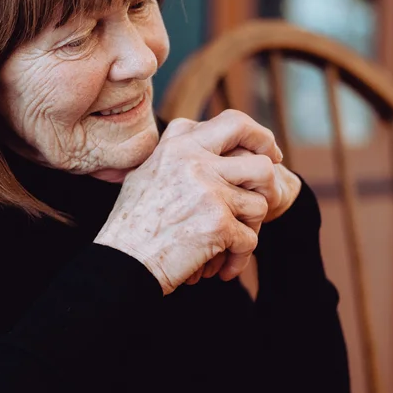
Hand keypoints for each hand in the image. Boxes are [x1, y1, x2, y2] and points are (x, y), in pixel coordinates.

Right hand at [94, 110, 282, 293]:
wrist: (120, 262)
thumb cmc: (130, 224)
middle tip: (270, 192)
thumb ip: (174, 154)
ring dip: (248, 229)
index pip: (234, 123)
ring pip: (259, 204)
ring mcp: (209, 192)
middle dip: (272, 177)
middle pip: (260, 159)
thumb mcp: (145, 174)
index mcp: (180, 146)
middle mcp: (196, 162)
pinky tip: (221, 269)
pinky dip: (237, 259)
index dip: (256, 136)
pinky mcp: (218, 224)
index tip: (264, 151)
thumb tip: (195, 135)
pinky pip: (249, 240)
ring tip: (230, 244)